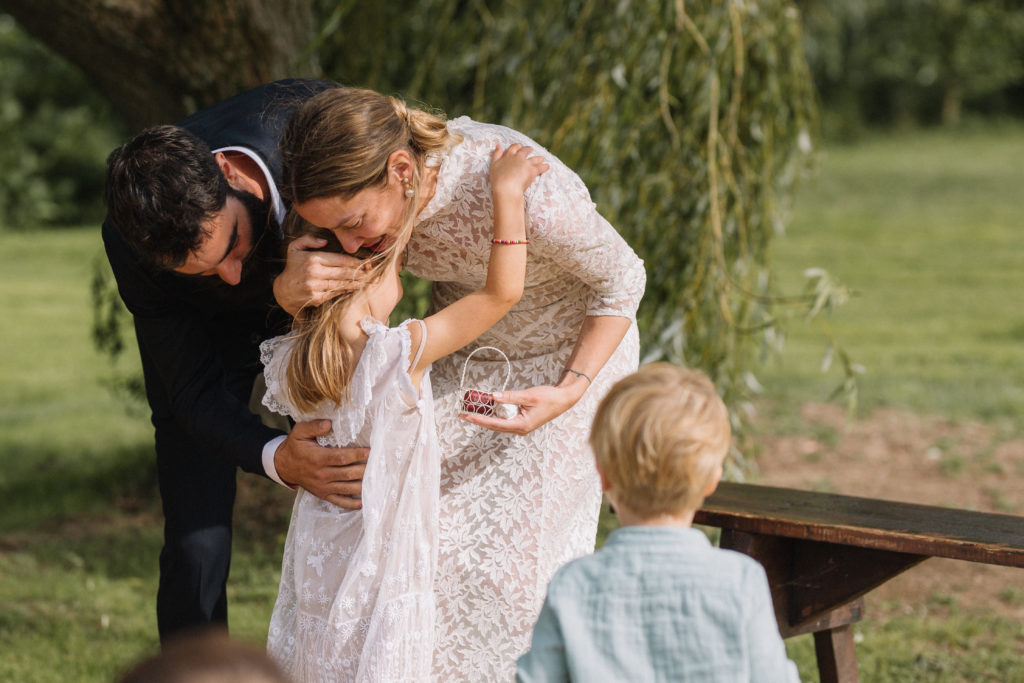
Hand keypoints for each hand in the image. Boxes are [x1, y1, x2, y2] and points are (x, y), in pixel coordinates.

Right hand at [273, 233, 370, 315]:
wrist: (283, 290)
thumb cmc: (293, 267)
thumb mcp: (295, 248)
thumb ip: (309, 239)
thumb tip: (325, 240)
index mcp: (313, 259)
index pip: (339, 259)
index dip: (354, 261)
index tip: (365, 262)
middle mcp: (314, 272)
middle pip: (343, 272)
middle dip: (358, 272)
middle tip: (370, 272)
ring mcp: (316, 286)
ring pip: (341, 283)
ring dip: (355, 282)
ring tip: (366, 280)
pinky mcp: (316, 298)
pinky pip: (335, 293)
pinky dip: (345, 290)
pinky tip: (353, 288)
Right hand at [273, 419, 368, 508]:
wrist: (284, 466)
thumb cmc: (295, 446)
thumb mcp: (299, 432)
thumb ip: (314, 427)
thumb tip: (329, 423)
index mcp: (317, 458)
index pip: (341, 458)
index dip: (357, 455)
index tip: (370, 451)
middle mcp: (321, 474)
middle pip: (348, 474)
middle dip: (364, 469)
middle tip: (378, 464)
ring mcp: (323, 486)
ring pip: (347, 488)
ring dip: (363, 486)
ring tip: (376, 480)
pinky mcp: (323, 494)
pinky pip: (339, 501)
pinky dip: (352, 504)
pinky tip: (363, 502)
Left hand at [458, 383, 583, 434]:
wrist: (563, 400)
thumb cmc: (549, 398)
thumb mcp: (529, 395)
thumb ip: (510, 397)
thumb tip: (493, 397)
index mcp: (521, 425)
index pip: (495, 424)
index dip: (480, 419)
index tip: (467, 416)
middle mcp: (520, 429)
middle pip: (494, 426)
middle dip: (478, 419)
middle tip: (463, 414)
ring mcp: (520, 427)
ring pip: (498, 423)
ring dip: (485, 417)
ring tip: (471, 410)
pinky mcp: (521, 422)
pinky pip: (504, 419)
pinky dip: (495, 414)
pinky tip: (487, 408)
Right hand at [489, 143, 548, 196]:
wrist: (506, 188)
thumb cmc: (498, 179)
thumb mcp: (493, 165)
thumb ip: (496, 154)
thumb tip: (498, 145)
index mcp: (509, 155)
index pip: (514, 147)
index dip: (518, 146)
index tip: (520, 147)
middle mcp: (518, 157)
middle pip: (525, 151)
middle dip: (528, 150)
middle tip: (531, 150)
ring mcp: (526, 163)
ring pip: (535, 158)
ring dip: (539, 158)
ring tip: (542, 158)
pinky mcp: (533, 171)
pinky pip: (541, 167)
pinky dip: (544, 167)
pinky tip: (547, 166)